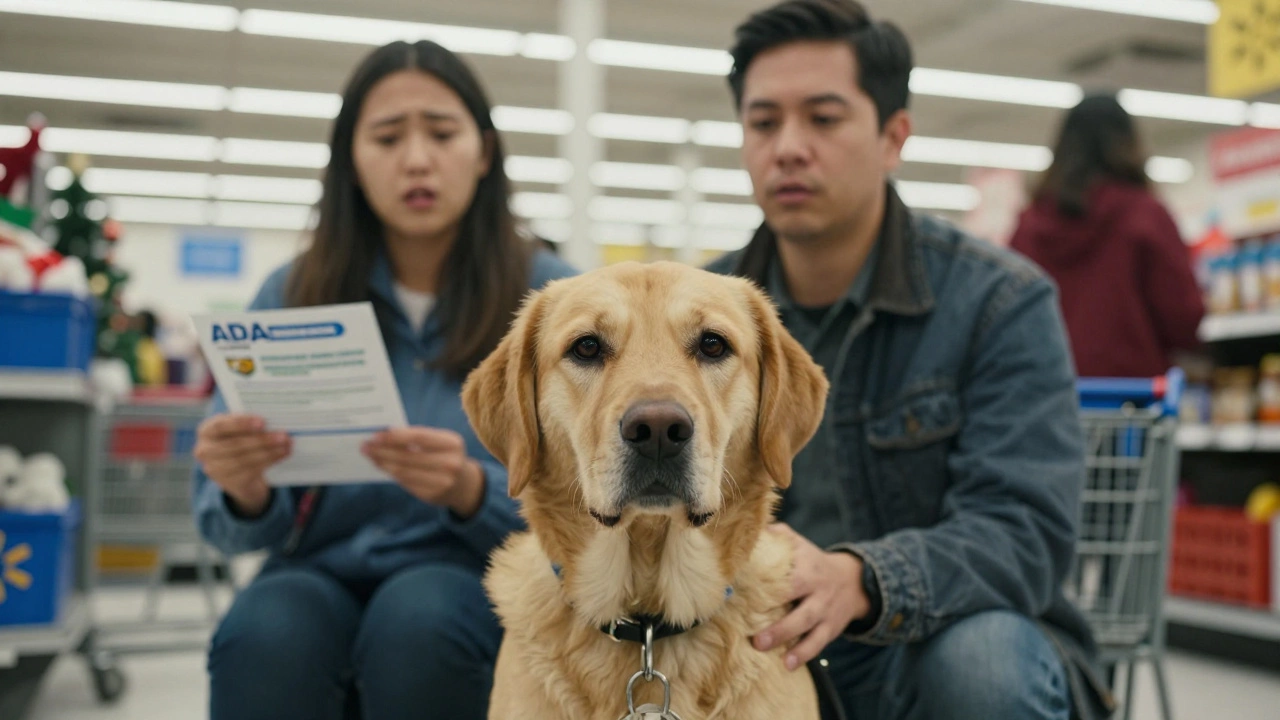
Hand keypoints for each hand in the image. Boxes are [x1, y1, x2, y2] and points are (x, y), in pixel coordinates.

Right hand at [194, 414, 289, 517]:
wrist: (238, 472)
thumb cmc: (240, 440)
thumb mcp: (240, 429)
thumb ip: (250, 424)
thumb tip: (275, 420)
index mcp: (207, 430)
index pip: (220, 425)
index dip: (241, 424)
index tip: (262, 422)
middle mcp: (205, 450)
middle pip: (235, 445)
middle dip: (261, 440)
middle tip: (283, 435)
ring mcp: (215, 469)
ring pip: (244, 460)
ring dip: (269, 452)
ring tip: (286, 445)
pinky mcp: (228, 482)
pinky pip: (251, 471)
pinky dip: (269, 461)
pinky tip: (282, 454)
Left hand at [361, 427, 484, 517]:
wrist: (464, 484)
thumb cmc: (445, 455)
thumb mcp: (440, 442)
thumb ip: (417, 438)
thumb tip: (384, 435)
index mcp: (452, 443)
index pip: (419, 437)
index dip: (396, 436)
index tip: (375, 435)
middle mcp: (450, 463)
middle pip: (408, 456)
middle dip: (383, 450)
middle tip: (365, 446)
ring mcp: (443, 482)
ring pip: (404, 471)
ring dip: (383, 463)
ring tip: (370, 456)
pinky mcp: (432, 495)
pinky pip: (405, 482)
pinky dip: (391, 473)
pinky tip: (382, 466)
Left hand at [754, 523, 869, 670]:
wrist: (855, 581)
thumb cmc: (813, 563)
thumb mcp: (800, 545)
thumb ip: (777, 535)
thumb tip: (748, 529)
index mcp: (806, 564)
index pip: (784, 569)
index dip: (764, 578)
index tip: (739, 586)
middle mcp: (817, 586)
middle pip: (797, 598)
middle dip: (776, 614)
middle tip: (752, 632)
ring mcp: (825, 608)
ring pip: (807, 623)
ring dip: (786, 637)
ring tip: (763, 647)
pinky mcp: (831, 627)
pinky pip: (818, 642)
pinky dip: (804, 654)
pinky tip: (788, 665)